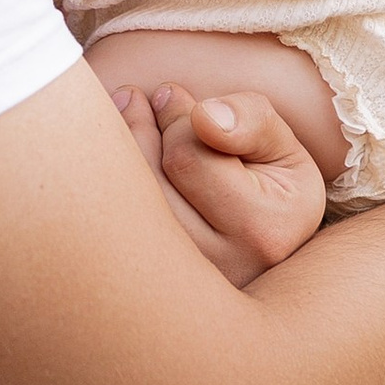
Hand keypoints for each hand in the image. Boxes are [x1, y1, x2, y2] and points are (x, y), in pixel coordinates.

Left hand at [108, 81, 327, 282]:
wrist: (264, 246)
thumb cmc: (271, 185)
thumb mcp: (280, 147)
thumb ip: (252, 120)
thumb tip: (205, 118)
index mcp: (264, 232)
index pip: (186, 157)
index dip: (171, 115)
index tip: (169, 95)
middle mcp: (221, 271)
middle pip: (145, 185)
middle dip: (137, 132)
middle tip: (136, 100)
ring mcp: (180, 288)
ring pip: (121, 212)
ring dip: (114, 157)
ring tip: (125, 120)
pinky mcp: (148, 288)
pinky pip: (109, 232)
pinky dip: (104, 188)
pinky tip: (114, 161)